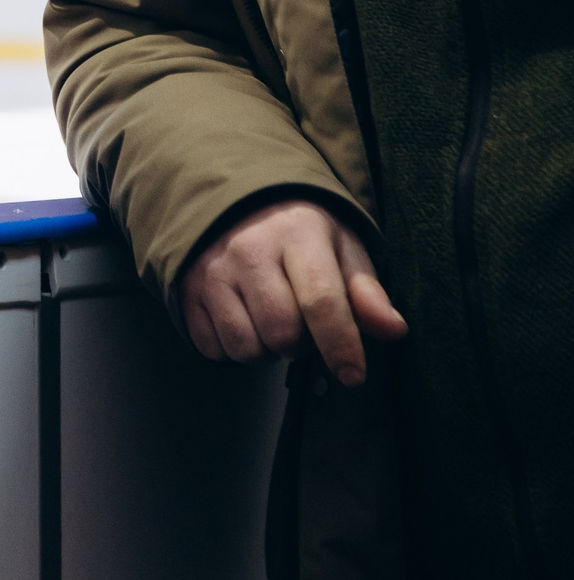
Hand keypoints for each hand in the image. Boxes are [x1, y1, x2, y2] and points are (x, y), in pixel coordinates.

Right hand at [179, 199, 407, 386]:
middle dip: (302, 345)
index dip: (341, 345)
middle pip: (282, 333)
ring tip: (273, 325)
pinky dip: (234, 349)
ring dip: (267, 351)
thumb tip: (393, 330)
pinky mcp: (186, 290)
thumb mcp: (341, 248)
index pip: (321, 300)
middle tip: (304, 325)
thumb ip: (367, 291)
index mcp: (296, 234)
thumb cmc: (297, 233)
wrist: (232, 204)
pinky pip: (213, 348)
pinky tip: (245, 324)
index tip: (353, 375)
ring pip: (246, 347)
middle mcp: (248, 251)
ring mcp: (211, 271)